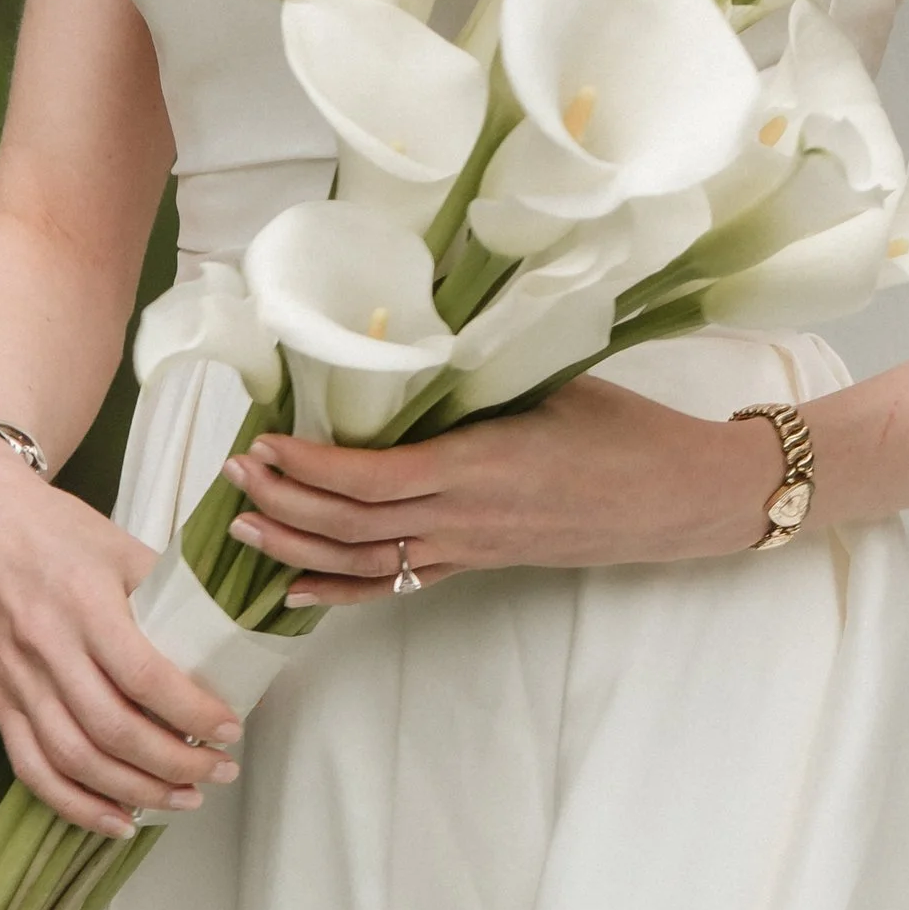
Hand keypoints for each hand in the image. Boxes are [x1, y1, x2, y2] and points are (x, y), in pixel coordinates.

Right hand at [0, 436, 244, 835]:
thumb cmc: (54, 530)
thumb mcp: (116, 543)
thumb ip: (163, 589)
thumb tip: (220, 633)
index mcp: (83, 601)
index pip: (144, 675)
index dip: (191, 711)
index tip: (231, 728)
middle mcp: (46, 648)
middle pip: (113, 730)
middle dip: (174, 763)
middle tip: (220, 771)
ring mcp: (16, 681)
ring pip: (77, 760)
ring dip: (135, 792)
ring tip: (183, 799)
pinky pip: (34, 770)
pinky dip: (78, 806)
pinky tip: (119, 821)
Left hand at [222, 381, 788, 605]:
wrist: (677, 497)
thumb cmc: (624, 430)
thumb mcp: (551, 381)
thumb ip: (479, 365)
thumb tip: (416, 319)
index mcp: (479, 466)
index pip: (371, 479)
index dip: (309, 467)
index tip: (262, 439)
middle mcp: (465, 518)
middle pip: (352, 525)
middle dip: (284, 502)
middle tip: (231, 472)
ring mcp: (469, 549)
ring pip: (365, 561)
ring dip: (298, 546)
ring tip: (243, 523)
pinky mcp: (479, 563)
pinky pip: (396, 583)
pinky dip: (339, 589)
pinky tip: (295, 589)